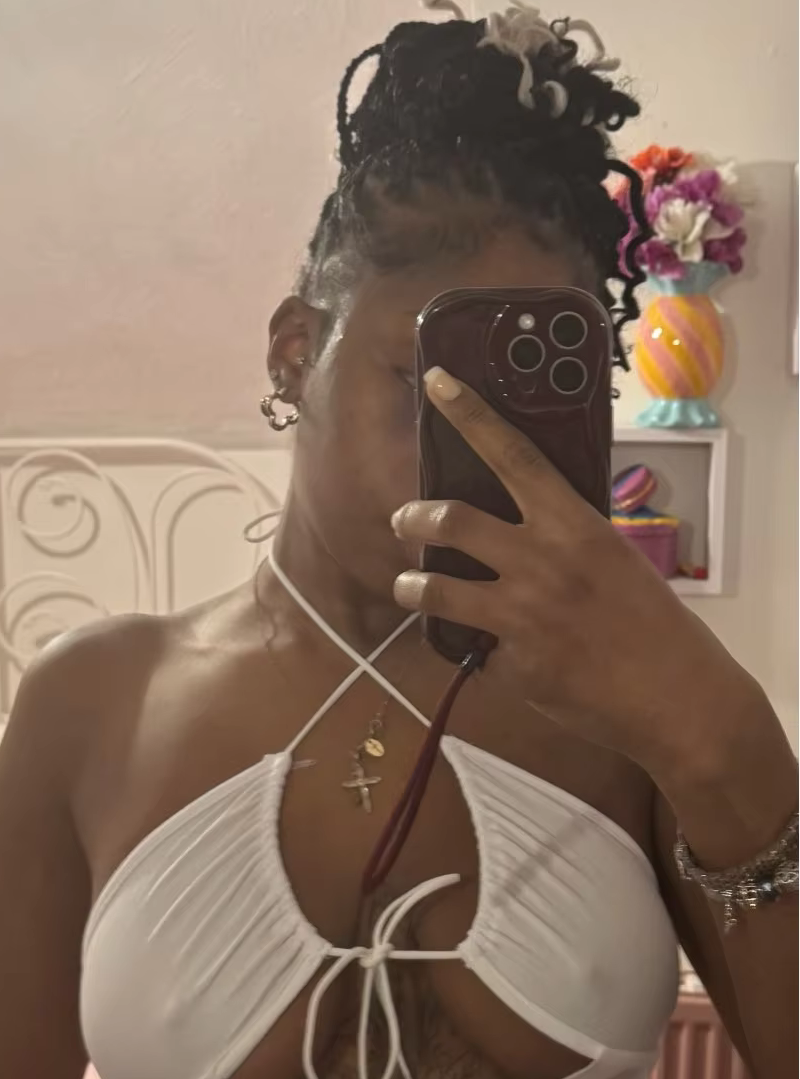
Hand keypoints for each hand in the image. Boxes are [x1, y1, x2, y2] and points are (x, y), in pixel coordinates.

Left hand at [391, 367, 741, 775]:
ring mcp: (522, 615)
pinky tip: (481, 650)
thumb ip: (566, 537)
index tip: (437, 382)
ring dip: (411, 584)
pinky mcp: (511, 665)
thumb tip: (527, 523)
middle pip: (452, 519)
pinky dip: (469, 646)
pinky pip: (468, 648)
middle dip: (413, 516)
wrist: (675, 696)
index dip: (471, 415)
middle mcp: (542, 562)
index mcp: (575, 525)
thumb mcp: (613, 559)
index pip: (514, 455)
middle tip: (403, 519)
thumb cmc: (652, 623)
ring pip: (435, 587)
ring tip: (410, 585)